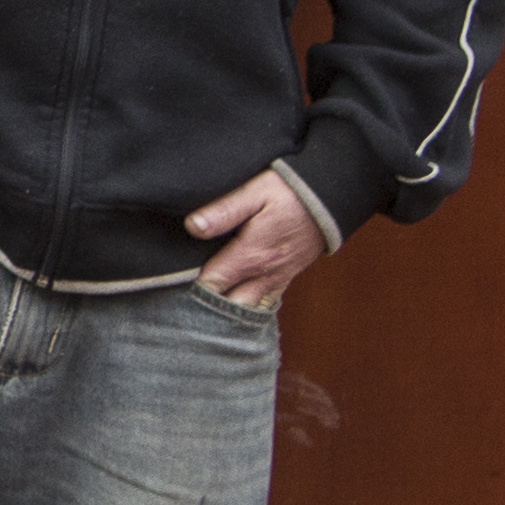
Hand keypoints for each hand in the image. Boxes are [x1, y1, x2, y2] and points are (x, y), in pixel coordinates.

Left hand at [184, 164, 330, 308]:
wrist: (334, 197)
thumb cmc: (291, 192)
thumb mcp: (255, 192)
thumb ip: (224, 212)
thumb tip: (192, 227)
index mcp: (251, 255)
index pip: (213, 285)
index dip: (190, 289)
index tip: (171, 288)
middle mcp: (265, 274)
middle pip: (230, 306)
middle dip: (208, 309)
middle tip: (184, 305)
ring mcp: (279, 278)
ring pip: (249, 309)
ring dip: (228, 312)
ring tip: (204, 311)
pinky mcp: (288, 276)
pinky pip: (266, 302)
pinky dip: (249, 307)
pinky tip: (234, 305)